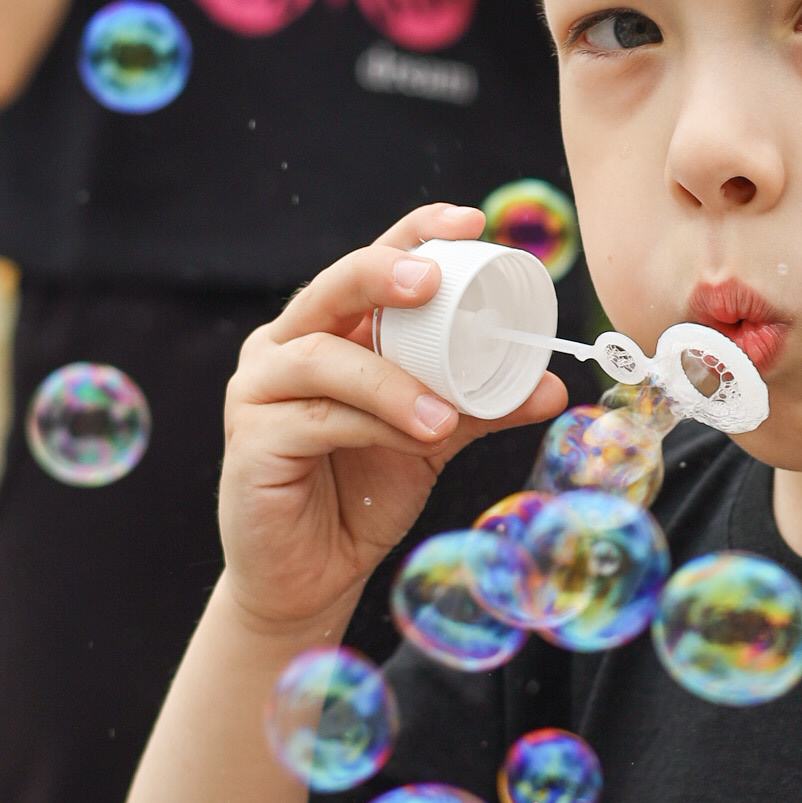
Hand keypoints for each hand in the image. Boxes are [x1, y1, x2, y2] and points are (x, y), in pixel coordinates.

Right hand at [217, 209, 565, 636]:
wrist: (312, 578)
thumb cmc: (364, 494)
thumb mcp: (432, 437)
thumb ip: (481, 407)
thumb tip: (551, 386)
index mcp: (329, 330)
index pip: (371, 263)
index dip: (414, 234)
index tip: (471, 224)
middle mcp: (285, 346)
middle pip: (331, 288)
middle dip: (382, 273)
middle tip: (435, 281)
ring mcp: (259, 391)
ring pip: (322, 358)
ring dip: (392, 380)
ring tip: (446, 416)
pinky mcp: (250, 441)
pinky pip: (316, 419)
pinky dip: (372, 424)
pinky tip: (416, 438)